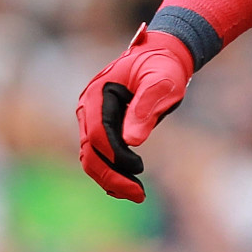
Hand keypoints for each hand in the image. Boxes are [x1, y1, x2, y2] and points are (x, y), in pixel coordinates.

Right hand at [76, 29, 194, 201]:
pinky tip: (129, 187)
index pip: (97, 133)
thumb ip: (146, 107)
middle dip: (111, 176)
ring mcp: (92, 120)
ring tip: (138, 194)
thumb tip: (132, 141)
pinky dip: (111, 174)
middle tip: (139, 194)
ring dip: (110, 180)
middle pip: (89, 151)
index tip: (140, 168)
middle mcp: (89, 108)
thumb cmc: (162, 66)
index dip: (116, 155)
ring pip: (91, 158)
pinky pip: (98, 157)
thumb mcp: (161, 82)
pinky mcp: (101, 130)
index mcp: (97, 93)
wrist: (162, 56)